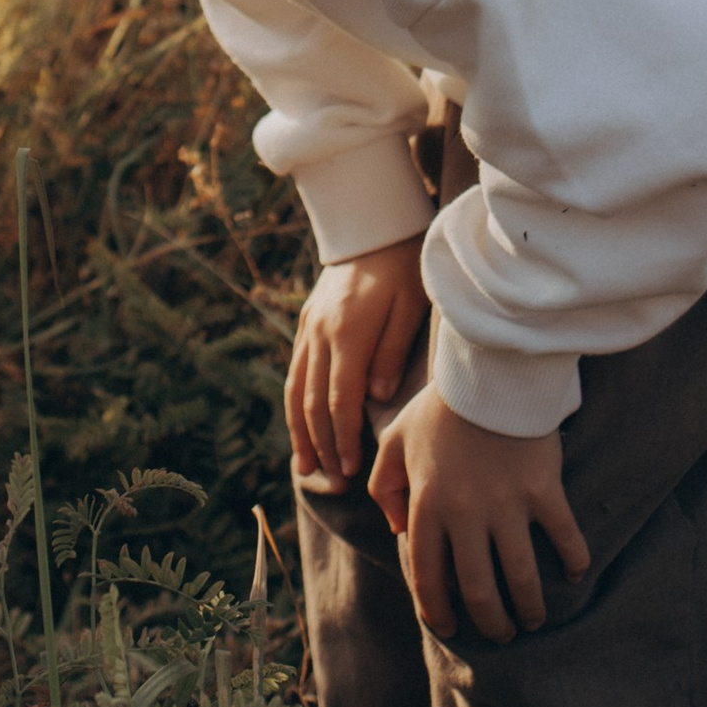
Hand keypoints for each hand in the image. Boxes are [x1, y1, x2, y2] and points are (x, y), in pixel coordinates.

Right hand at [286, 235, 430, 486]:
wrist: (373, 225)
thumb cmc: (405, 267)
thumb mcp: (411, 306)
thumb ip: (391, 352)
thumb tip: (375, 399)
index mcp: (348, 332)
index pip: (339, 400)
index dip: (343, 439)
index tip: (353, 469)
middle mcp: (320, 333)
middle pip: (313, 403)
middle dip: (323, 446)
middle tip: (336, 482)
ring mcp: (308, 328)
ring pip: (296, 390)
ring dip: (301, 433)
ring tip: (309, 469)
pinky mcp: (306, 324)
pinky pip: (294, 373)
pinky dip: (295, 406)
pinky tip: (301, 429)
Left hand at [368, 386, 591, 644]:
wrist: (489, 371)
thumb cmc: (440, 407)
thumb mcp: (396, 440)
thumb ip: (384, 485)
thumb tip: (396, 528)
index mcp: (427, 504)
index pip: (427, 573)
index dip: (436, 608)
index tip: (447, 626)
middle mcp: (465, 513)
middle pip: (476, 588)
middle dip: (489, 621)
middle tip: (500, 632)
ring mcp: (507, 505)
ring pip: (519, 576)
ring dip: (528, 606)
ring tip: (533, 619)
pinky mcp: (544, 491)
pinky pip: (564, 537)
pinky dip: (573, 561)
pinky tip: (575, 574)